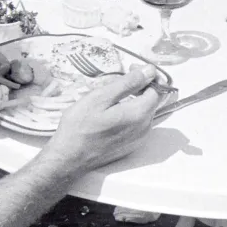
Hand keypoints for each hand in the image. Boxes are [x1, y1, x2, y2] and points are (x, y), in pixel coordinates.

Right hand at [46, 67, 161, 171]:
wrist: (69, 157)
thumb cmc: (80, 126)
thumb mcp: (101, 97)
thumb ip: (128, 83)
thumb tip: (149, 70)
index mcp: (140, 114)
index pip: (158, 89)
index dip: (147, 75)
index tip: (131, 68)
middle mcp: (145, 128)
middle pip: (153, 101)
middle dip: (143, 86)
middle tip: (123, 78)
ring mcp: (139, 139)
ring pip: (146, 112)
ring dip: (137, 99)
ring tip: (116, 94)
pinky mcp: (131, 146)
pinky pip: (139, 124)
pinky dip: (132, 112)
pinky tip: (115, 111)